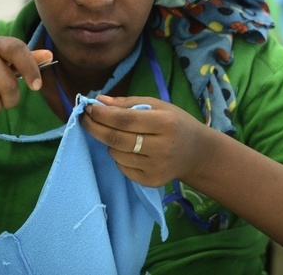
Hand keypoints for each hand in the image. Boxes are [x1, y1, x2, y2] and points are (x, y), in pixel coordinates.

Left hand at [81, 95, 210, 186]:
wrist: (197, 153)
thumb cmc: (176, 123)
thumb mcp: (159, 106)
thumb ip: (129, 102)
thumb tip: (99, 101)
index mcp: (166, 123)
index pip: (125, 120)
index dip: (103, 114)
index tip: (89, 108)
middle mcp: (162, 147)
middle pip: (116, 139)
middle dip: (95, 127)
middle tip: (85, 119)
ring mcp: (156, 167)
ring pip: (116, 154)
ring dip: (110, 142)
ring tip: (120, 135)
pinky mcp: (151, 181)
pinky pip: (122, 167)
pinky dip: (119, 156)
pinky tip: (131, 150)